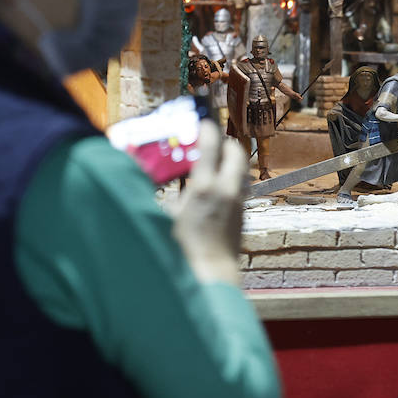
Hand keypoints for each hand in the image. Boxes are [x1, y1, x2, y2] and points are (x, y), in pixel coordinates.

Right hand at [171, 121, 246, 285]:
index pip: (211, 146)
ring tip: (217, 163)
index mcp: (204, 188)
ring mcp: (237, 203)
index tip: (204, 122)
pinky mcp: (242, 215)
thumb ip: (168, 194)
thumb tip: (154, 180)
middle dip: (227, 143)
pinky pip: (240, 188)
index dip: (208, 129)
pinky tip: (218, 189)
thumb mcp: (165, 217)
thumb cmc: (181, 250)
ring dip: (231, 162)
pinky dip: (232, 180)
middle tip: (215, 141)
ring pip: (241, 171)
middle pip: (235, 153)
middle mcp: (225, 191)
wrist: (209, 275)